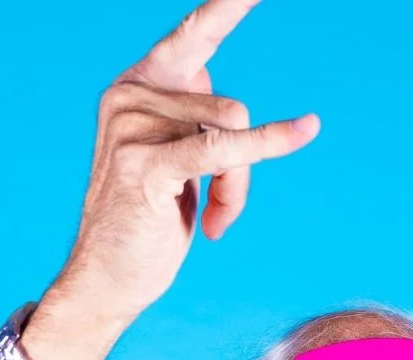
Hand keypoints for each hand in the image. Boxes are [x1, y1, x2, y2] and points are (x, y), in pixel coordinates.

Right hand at [48, 0, 319, 334]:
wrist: (108, 279)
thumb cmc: (149, 224)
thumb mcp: (177, 161)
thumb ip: (198, 121)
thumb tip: (237, 115)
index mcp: (138, 85)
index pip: (195, 33)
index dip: (229, 5)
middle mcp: (130, 94)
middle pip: (230, 104)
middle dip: (243, 159)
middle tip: (220, 205)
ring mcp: (134, 126)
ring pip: (235, 130)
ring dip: (237, 184)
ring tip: (211, 216)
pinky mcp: (147, 163)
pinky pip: (226, 149)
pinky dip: (267, 147)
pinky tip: (303, 131)